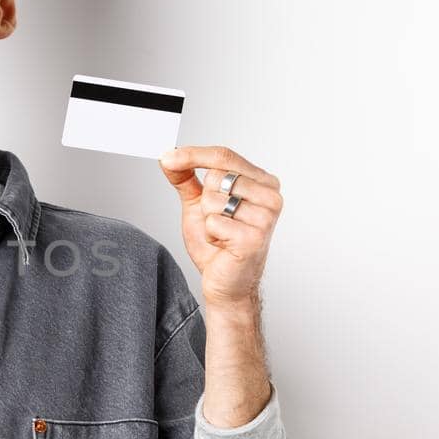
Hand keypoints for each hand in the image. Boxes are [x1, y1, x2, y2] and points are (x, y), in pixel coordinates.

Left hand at [157, 145, 282, 308]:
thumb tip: (169, 156)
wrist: (226, 283)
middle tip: (218, 221)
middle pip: (216, 176)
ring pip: (213, 199)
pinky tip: (223, 246)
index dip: (192, 155)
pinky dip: (211, 235)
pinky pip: (214, 222)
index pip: (224, 156)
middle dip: (204, 200)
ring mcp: (266, 216)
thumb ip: (185, 178)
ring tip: (221, 234)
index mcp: (263, 182)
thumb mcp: (198, 204)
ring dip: (207, 219)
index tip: (168, 157)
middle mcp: (271, 196)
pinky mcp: (255, 237)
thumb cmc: (217, 244)